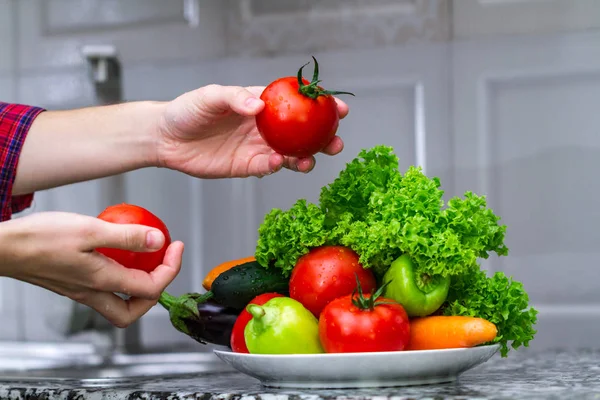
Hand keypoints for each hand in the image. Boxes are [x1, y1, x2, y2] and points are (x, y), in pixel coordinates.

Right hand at [0, 212, 182, 327]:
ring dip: (138, 286)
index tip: (176, 246)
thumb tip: (158, 241)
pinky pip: (103, 289)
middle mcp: (93, 292)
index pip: (151, 288)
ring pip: (118, 303)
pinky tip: (116, 251)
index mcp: (102, 281)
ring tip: (146, 259)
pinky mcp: (72, 284)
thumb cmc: (39, 238)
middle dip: (156, 292)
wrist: (2, 248)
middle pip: (134, 310)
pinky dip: (118, 276)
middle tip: (164, 265)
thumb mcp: (90, 230)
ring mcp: (81, 291)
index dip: (172, 269)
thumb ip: (126, 237)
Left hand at [156, 84, 348, 177]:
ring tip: (311, 159)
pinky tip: (279, 163)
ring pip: (291, 153)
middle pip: (302, 133)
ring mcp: (258, 147)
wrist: (166, 139)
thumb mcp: (209, 97)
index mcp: (262, 103)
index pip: (297, 103)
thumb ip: (234, 98)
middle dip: (323, 138)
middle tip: (336, 142)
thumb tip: (260, 106)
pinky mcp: (247, 166)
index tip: (339, 108)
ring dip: (305, 157)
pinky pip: (269, 167)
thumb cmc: (187, 110)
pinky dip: (277, 166)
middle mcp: (265, 126)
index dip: (320, 105)